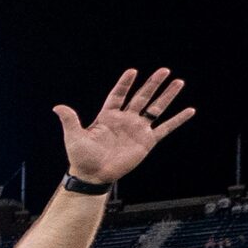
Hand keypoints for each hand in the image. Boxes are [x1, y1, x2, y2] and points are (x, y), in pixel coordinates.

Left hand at [55, 69, 192, 187]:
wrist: (93, 176)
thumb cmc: (81, 157)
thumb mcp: (74, 137)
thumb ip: (70, 120)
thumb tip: (57, 107)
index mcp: (108, 116)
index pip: (118, 95)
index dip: (125, 84)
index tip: (133, 71)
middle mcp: (125, 120)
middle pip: (141, 97)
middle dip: (152, 84)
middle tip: (164, 70)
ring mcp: (137, 129)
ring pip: (156, 108)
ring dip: (167, 96)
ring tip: (179, 82)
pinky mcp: (147, 141)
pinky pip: (165, 128)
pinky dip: (177, 120)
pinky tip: (190, 110)